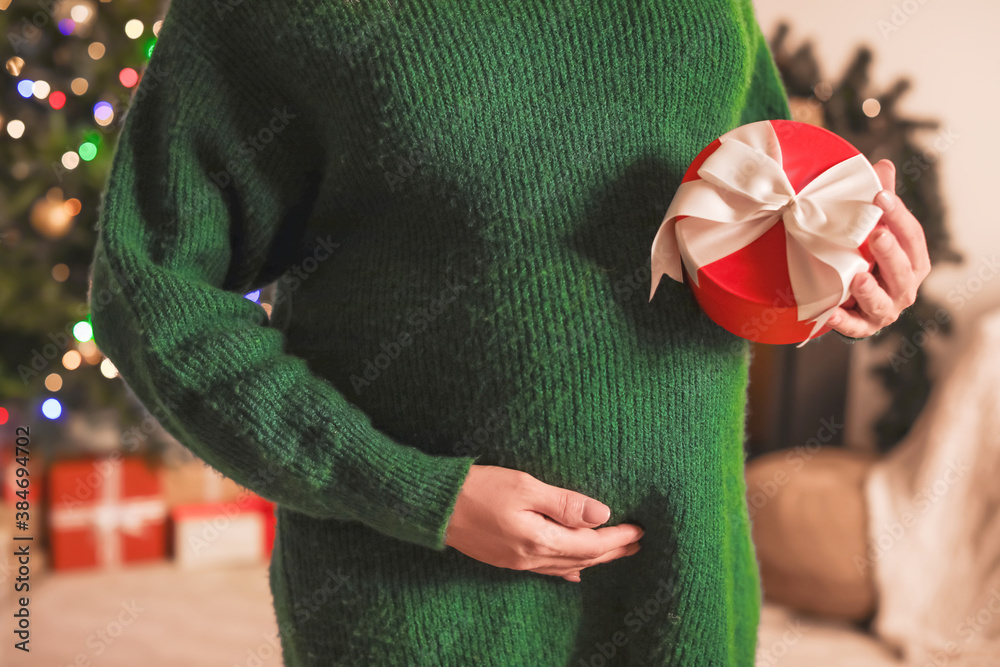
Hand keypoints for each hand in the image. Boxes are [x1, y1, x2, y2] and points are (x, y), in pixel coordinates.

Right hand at [444, 464, 643, 581]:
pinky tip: (575, 571)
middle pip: (583, 559)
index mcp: (540, 540)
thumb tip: (601, 513)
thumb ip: (564, 502)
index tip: (639, 529)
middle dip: (612, 551)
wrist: (435, 506)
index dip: (617, 537)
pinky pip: (547, 569)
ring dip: (594, 559)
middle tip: (637, 543)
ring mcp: (518, 562)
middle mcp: (532, 558)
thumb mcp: (525, 486)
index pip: (591, 543)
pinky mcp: (507, 559)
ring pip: (567, 566)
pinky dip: (568, 568)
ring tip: (614, 552)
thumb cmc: (478, 489)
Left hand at [827, 159, 931, 337]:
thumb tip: (883, 165)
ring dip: (870, 290)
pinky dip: (843, 321)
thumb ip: (881, 201)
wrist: (855, 299)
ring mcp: (885, 309)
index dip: (898, 216)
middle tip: (876, 235)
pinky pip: (854, 327)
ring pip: (882, 303)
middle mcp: (905, 286)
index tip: (880, 196)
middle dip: (890, 253)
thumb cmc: (870, 259)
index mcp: (914, 260)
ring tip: (859, 277)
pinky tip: (831, 312)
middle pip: (903, 271)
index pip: (911, 236)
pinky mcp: (863, 327)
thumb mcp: (876, 229)